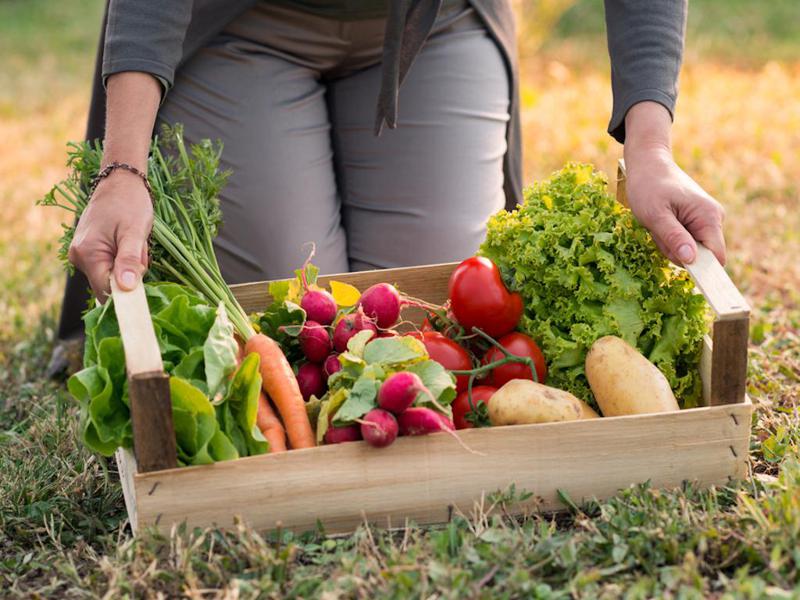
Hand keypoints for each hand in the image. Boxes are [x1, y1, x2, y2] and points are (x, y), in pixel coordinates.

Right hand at [68, 170, 152, 299]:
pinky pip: (110, 265)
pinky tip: (128, 241)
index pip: (107, 291)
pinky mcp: (89, 251)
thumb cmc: (130, 203)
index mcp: (87, 254)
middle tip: (138, 247)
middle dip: (130, 273)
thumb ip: (129, 260)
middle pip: (110, 284)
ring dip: (129, 264)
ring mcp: (82, 254)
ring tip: (133, 241)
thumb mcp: (135, 232)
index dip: (127, 291)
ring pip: (112, 275)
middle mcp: (78, 257)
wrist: (121, 182)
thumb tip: (126, 288)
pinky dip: (124, 258)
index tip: (143, 273)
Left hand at [623, 102, 725, 265]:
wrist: (648, 164)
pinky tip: (661, 223)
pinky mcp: (696, 221)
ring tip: (658, 224)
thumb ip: (674, 237)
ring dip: (669, 244)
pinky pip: (684, 241)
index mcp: (709, 217)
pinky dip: (669, 238)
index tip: (682, 272)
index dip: (702, 270)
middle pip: (700, 256)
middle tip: (657, 232)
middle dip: (676, 251)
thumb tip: (691, 261)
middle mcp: (714, 219)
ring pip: (689, 250)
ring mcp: (706, 220)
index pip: (716, 257)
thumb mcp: (655, 215)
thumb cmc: (648, 186)